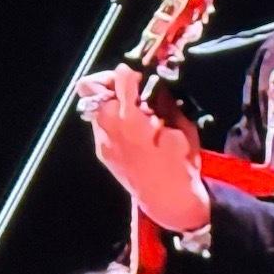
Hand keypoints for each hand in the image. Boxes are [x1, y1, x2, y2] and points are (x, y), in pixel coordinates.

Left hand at [75, 64, 210, 232]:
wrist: (168, 201)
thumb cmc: (181, 165)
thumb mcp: (183, 129)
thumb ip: (166, 104)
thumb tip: (157, 85)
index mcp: (133, 121)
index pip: (121, 81)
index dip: (128, 72)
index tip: (136, 73)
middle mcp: (110, 128)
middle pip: (90, 88)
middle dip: (108, 82)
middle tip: (128, 87)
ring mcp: (102, 141)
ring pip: (93, 107)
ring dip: (109, 100)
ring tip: (132, 108)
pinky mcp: (102, 152)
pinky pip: (100, 125)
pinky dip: (112, 119)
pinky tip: (131, 128)